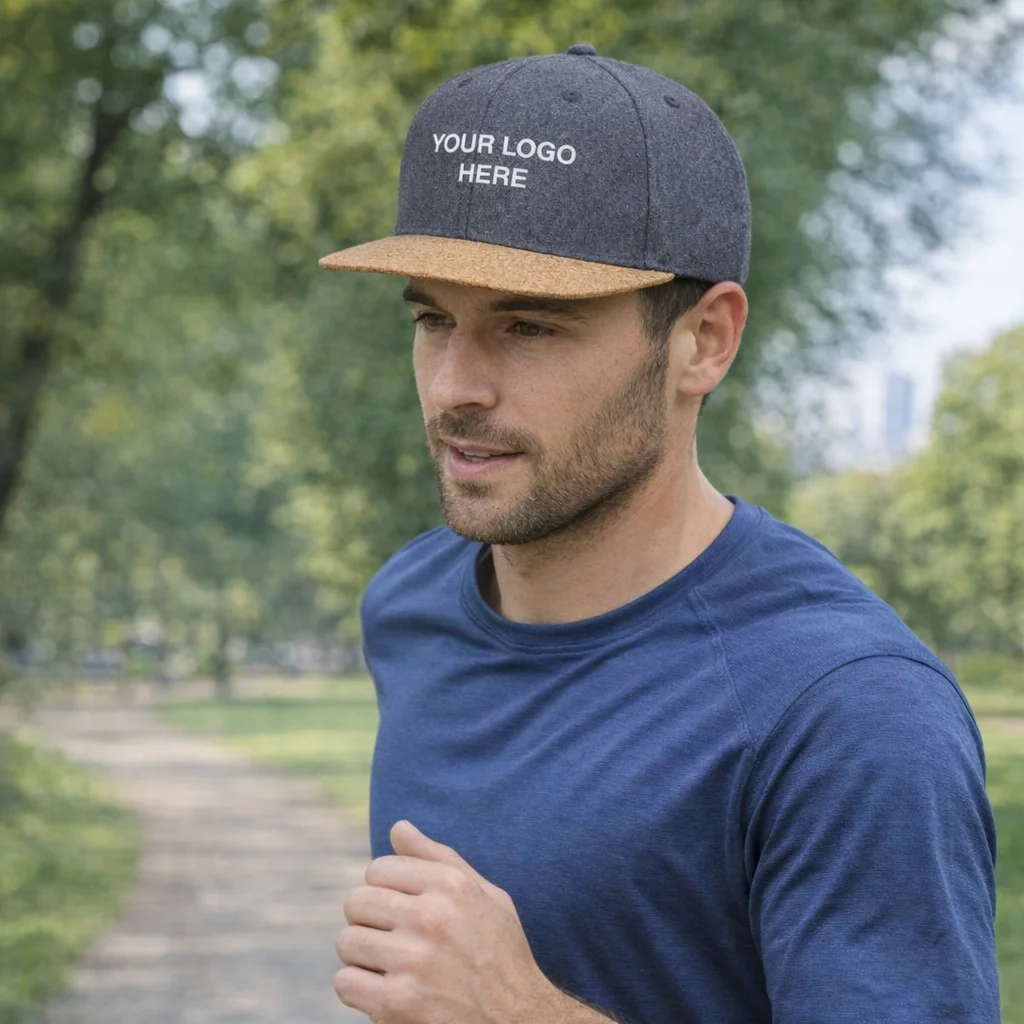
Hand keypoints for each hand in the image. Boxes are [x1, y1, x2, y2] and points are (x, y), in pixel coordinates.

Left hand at [334, 819, 561, 1022]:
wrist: (519, 1019)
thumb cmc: (501, 952)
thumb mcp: (483, 895)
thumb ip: (438, 857)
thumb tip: (397, 827)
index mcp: (450, 885)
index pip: (378, 868)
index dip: (384, 889)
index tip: (400, 908)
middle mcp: (430, 916)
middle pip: (357, 901)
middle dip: (369, 919)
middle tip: (392, 938)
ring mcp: (412, 961)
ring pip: (347, 941)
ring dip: (363, 956)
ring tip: (389, 964)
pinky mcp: (398, 1003)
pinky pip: (345, 982)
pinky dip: (359, 988)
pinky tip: (383, 989)